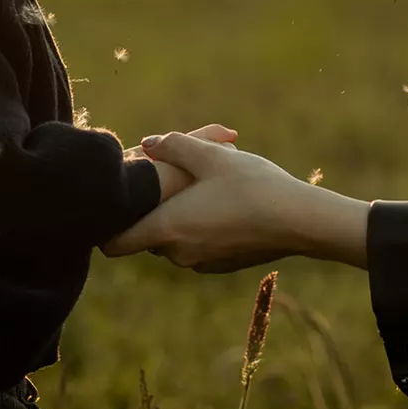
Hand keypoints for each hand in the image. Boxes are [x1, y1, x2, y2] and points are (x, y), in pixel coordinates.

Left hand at [101, 132, 368, 271]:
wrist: (300, 222)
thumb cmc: (254, 186)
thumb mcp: (212, 155)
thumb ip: (173, 145)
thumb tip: (146, 143)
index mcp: (167, 228)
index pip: (113, 243)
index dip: (106, 225)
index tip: (115, 204)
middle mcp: (178, 253)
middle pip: (145, 235)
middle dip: (152, 210)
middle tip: (170, 180)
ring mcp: (200, 263)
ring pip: (173, 239)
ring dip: (179, 216)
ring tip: (203, 187)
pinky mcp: (221, 265)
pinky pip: (196, 245)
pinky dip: (200, 227)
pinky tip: (224, 203)